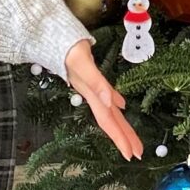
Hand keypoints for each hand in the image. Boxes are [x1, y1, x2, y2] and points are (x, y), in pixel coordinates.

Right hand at [64, 39, 142, 158]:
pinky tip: (121, 106)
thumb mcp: (81, 62)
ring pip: (109, 110)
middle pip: (111, 120)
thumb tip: (113, 103)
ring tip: (132, 139)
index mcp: (91, 94)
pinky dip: (115, 103)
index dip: (120, 137)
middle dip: (124, 137)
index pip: (109, 120)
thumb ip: (96, 82)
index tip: (132, 154)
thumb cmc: (65, 47)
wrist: (50, 35)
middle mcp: (92, 93)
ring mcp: (91, 87)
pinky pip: (106, 95)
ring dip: (121, 126)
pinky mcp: (91, 78)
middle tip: (138, 154)